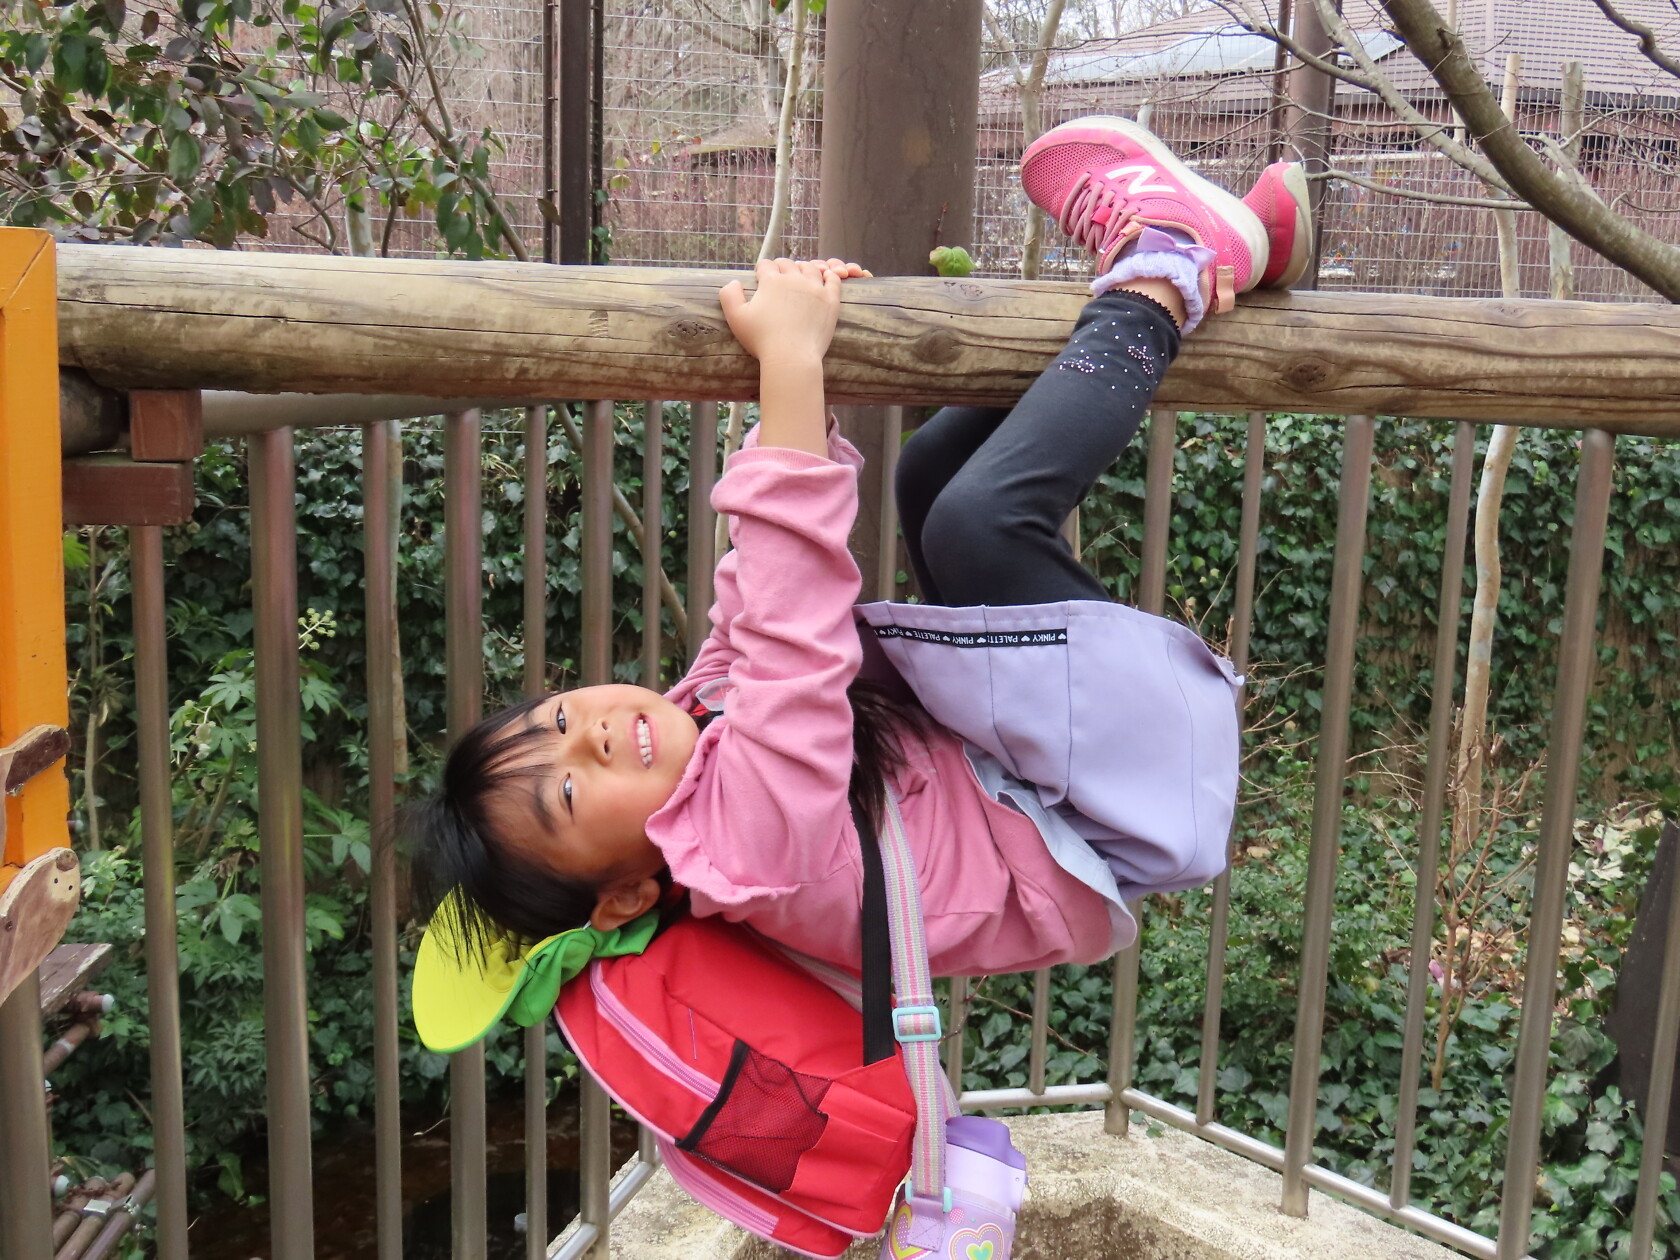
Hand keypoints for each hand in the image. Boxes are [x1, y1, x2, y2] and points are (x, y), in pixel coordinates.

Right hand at [718, 258, 871, 364]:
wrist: (791, 358)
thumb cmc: (761, 340)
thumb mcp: (735, 318)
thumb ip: (729, 295)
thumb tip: (734, 282)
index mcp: (771, 281)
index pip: (766, 264)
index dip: (762, 270)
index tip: (761, 277)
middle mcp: (794, 279)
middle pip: (788, 263)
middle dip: (781, 268)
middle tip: (780, 277)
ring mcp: (815, 288)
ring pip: (810, 268)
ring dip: (803, 269)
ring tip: (800, 276)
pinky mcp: (831, 301)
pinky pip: (833, 280)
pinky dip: (829, 276)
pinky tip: (825, 278)